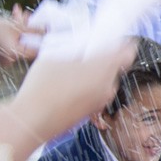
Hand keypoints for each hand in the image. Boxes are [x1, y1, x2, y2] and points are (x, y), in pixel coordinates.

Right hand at [11, 40, 135, 140]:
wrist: (32, 120)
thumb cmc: (42, 89)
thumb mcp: (55, 55)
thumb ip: (75, 47)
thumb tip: (82, 43)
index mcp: (104, 68)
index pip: (127, 52)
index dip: (122, 44)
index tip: (115, 40)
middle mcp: (107, 86)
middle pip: (113, 67)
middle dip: (101, 59)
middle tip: (84, 55)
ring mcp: (101, 101)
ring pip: (103, 81)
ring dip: (93, 74)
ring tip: (70, 71)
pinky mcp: (91, 112)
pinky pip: (95, 94)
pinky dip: (86, 88)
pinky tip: (66, 87)